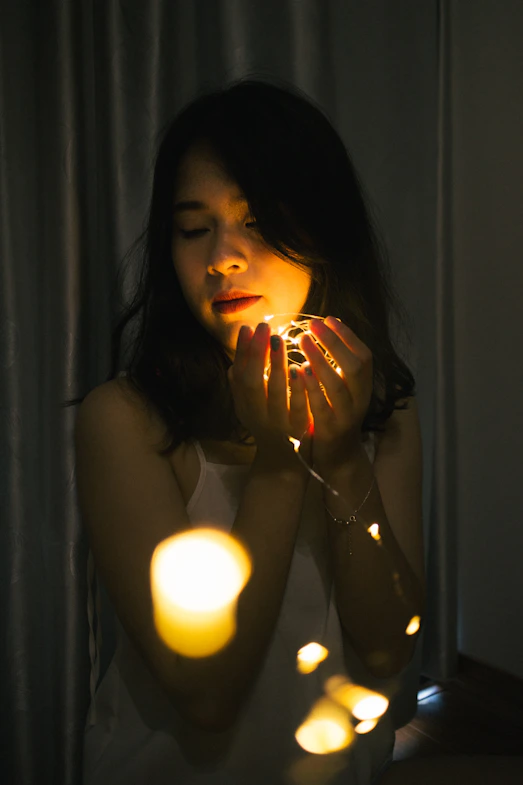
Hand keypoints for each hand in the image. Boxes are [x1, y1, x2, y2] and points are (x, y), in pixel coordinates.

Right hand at [227, 321, 312, 470]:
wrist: (282, 462)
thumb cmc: (267, 424)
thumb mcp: (250, 406)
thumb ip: (243, 385)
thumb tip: (236, 358)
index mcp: (245, 406)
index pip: (239, 375)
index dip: (242, 352)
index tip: (247, 328)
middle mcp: (258, 414)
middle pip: (253, 382)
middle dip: (257, 354)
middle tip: (265, 328)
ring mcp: (278, 423)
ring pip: (275, 393)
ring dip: (276, 365)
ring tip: (280, 340)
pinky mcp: (299, 429)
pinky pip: (298, 406)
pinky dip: (298, 387)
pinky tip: (301, 368)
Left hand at [297, 315, 373, 474]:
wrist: (339, 456)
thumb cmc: (335, 414)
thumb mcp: (342, 389)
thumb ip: (337, 366)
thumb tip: (323, 331)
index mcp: (364, 387)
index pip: (364, 355)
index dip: (347, 336)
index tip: (327, 319)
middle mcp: (360, 400)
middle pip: (354, 367)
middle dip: (334, 343)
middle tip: (311, 325)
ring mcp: (346, 417)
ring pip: (337, 386)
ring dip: (320, 360)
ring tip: (302, 341)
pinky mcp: (330, 431)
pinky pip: (321, 407)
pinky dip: (311, 388)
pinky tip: (298, 372)